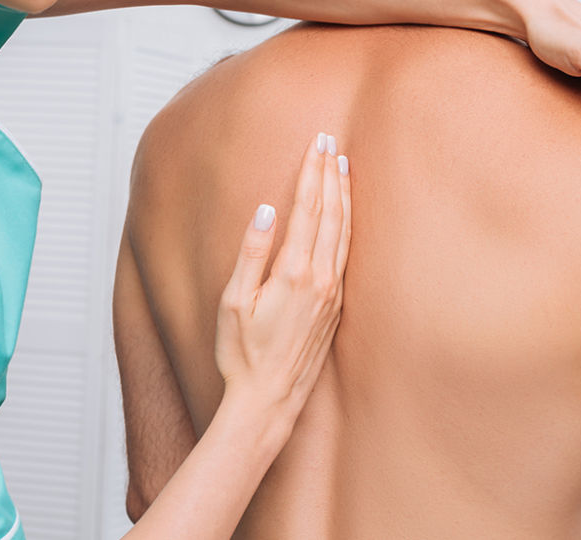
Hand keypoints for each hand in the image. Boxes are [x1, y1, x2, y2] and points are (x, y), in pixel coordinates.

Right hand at [214, 133, 351, 424]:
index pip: (308, 209)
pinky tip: (345, 214)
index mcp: (294, 273)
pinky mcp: (336, 306)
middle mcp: (321, 280)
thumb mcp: (233, 301)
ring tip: (343, 166)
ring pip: (344, 232)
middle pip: (331, 214)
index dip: (312, 172)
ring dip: (343, 196)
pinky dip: (347, 225)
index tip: (317, 142)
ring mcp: (333, 294)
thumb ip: (251, 251)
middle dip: (331, 174)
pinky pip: (346, 253)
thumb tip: (265, 208)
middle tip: (331, 142)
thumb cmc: (242, 353)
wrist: (269, 398)